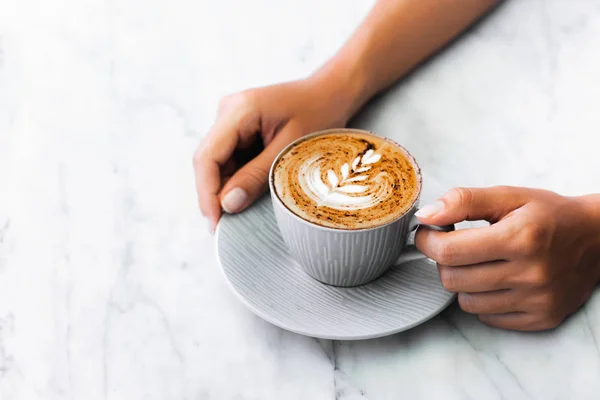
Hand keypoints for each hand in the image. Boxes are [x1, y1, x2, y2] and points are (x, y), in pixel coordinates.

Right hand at [193, 77, 355, 231]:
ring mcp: (231, 119)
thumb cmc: (318, 114)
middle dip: (215, 194)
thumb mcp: (290, 151)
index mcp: (239, 110)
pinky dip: (237, 178)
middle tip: (225, 226)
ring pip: (217, 162)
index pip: (207, 156)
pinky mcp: (238, 128)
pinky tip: (249, 192)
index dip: (206, 192)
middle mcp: (228, 111)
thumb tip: (227, 205)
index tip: (215, 222)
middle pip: (208, 160)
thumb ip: (257, 177)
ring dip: (226, 187)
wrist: (331, 92)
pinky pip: (230, 158)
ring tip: (242, 211)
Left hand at [415, 186, 599, 330]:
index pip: (449, 251)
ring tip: (479, 263)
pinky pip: (488, 318)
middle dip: (443, 260)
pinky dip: (484, 300)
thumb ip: (464, 201)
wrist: (597, 238)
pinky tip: (497, 280)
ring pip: (466, 302)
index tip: (428, 233)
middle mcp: (530, 274)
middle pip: (453, 279)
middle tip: (455, 246)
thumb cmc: (548, 215)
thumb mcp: (508, 196)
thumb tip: (426, 215)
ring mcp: (537, 300)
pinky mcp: (542, 318)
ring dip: (463, 282)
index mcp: (519, 238)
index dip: (427, 241)